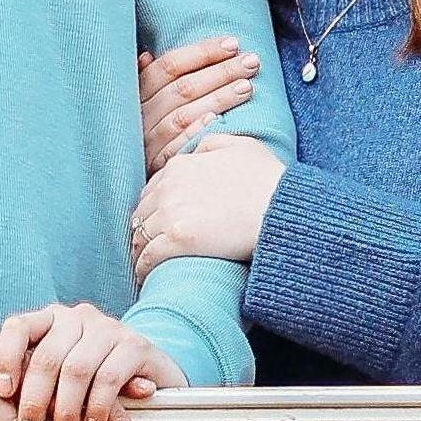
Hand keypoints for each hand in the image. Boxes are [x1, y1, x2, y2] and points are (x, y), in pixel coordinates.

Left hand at [0, 302, 183, 420]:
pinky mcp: (135, 345)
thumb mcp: (55, 388)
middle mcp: (78, 317)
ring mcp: (108, 329)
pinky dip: (96, 410)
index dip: (6, 357)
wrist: (151, 372)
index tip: (1, 391)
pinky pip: (109, 378)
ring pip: (77, 370)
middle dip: (35, 402)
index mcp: (51, 320)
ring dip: (67, 413)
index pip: (19, 326)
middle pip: (47, 357)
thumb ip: (20, 407)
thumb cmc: (93, 383)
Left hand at [129, 132, 286, 275]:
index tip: (158, 223)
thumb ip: (212, 143)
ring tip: (144, 264)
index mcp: (180, 167)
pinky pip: (148, 257)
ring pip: (140, 236)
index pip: (152, 191)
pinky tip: (145, 276)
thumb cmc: (269, 178)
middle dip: (144, 229)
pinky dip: (142, 267)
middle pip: (142, 213)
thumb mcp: (241, 146)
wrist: (282, 209)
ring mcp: (171, 214)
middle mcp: (169, 188)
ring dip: (139, 250)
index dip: (154, 209)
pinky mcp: (178, 241)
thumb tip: (195, 151)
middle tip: (147, 246)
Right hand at [138, 34, 259, 174]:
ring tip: (247, 87)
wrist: (135, 179)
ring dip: (217, 99)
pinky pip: (175, 147)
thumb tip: (146, 55)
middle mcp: (140, 115)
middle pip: (183, 88)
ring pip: (183, 115)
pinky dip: (194, 132)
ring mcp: (147, 141)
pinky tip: (216, 121)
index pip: (170, 65)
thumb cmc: (151, 130)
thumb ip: (149, 80)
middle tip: (251, 62)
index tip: (233, 44)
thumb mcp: (146, 102)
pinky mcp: (155, 165)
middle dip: (221, 72)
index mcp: (138, 92)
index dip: (202, 52)